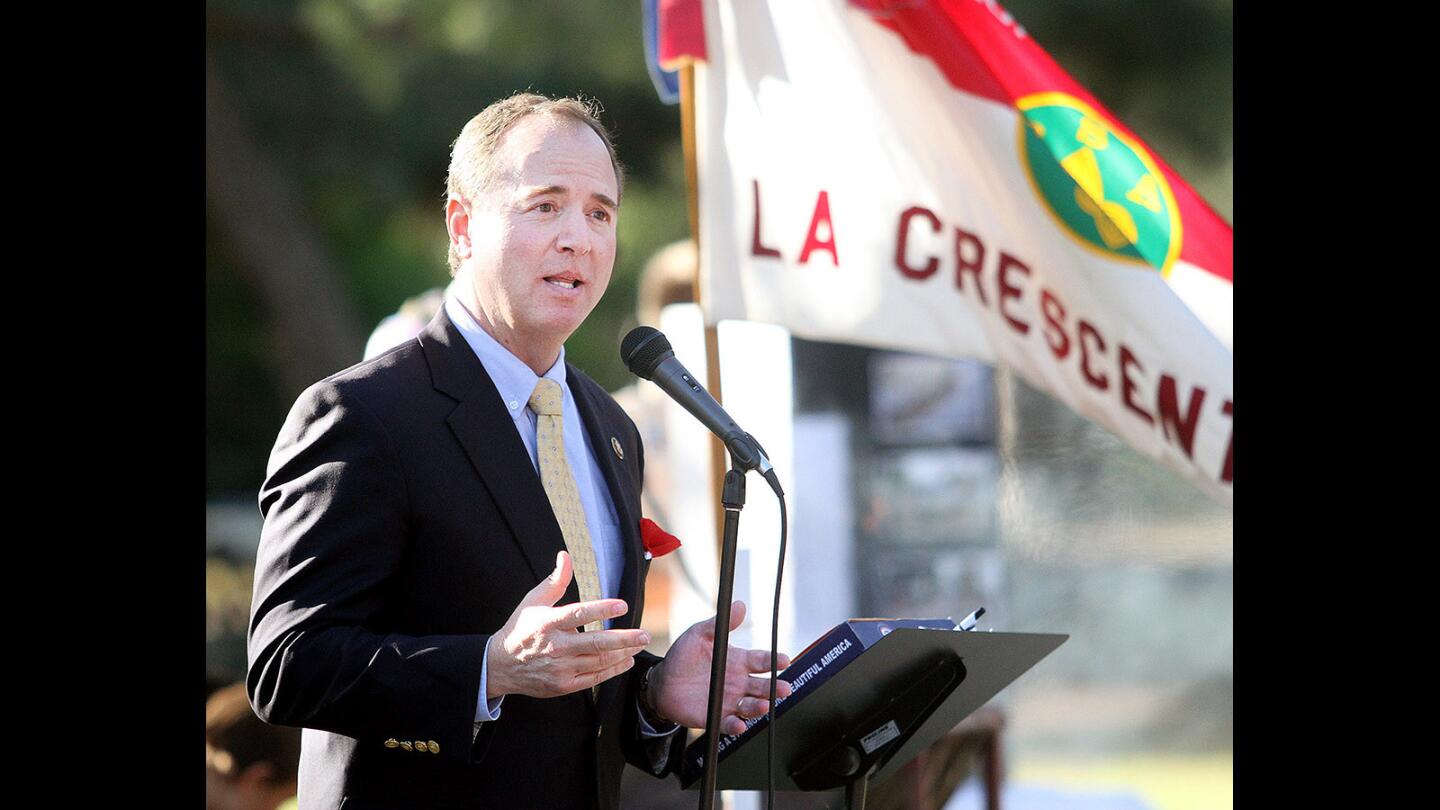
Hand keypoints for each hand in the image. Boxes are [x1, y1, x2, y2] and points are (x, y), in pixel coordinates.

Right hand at [487, 551, 651, 699]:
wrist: (500, 666)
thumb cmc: (521, 629)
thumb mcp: (533, 601)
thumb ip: (555, 580)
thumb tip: (565, 555)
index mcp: (548, 623)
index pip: (578, 614)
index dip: (602, 610)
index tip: (622, 605)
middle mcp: (556, 647)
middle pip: (595, 643)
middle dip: (624, 639)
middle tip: (644, 634)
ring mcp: (560, 669)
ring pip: (598, 662)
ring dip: (622, 653)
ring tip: (639, 644)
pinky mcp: (563, 685)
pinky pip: (594, 679)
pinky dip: (612, 670)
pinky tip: (626, 660)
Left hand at [645, 601, 792, 735]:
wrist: (663, 682)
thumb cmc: (684, 656)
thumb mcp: (700, 634)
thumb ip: (721, 624)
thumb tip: (739, 605)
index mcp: (738, 661)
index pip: (761, 661)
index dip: (774, 661)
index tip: (784, 660)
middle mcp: (738, 682)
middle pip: (762, 686)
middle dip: (775, 688)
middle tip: (784, 688)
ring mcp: (729, 700)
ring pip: (750, 706)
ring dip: (759, 707)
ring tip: (763, 705)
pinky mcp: (716, 716)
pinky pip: (729, 723)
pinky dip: (736, 725)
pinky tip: (740, 724)